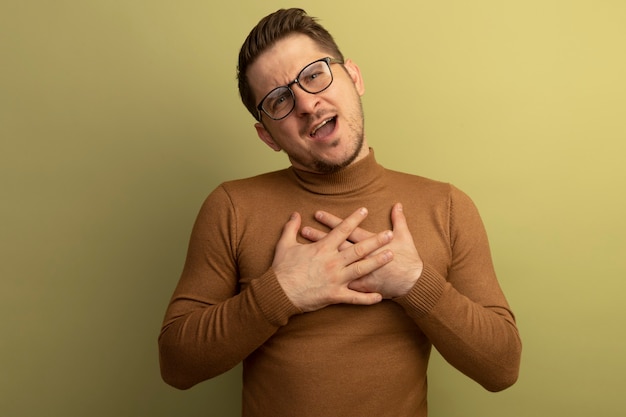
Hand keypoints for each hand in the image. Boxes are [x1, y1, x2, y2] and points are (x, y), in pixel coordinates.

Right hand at [273, 208, 393, 311]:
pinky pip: (355, 297)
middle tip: (389, 234)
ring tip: (391, 255)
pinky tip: (380, 296)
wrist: (278, 293)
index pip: (342, 230)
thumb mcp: (284, 245)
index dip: (354, 219)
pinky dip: (367, 298)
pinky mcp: (335, 295)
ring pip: (361, 269)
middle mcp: (332, 262)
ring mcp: (335, 279)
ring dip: (377, 262)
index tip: (365, 210)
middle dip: (375, 240)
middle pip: (358, 249)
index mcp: (322, 248)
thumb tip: (295, 214)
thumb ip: (291, 228)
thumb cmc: (281, 269)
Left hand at [301, 203, 422, 298]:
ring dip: (320, 256)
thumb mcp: (405, 236)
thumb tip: (397, 204)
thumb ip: (399, 219)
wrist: (412, 282)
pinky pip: (342, 284)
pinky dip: (330, 282)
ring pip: (335, 263)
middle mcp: (360, 257)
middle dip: (320, 237)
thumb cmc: (408, 259)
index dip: (332, 221)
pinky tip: (315, 279)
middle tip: (304, 230)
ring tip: (305, 250)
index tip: (318, 214)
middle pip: (336, 245)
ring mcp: (359, 272)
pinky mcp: (360, 286)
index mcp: (369, 243)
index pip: (346, 229)